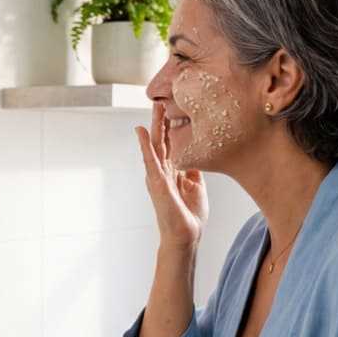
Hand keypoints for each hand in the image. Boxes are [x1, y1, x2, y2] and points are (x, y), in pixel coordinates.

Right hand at [136, 103, 207, 249]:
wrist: (185, 235)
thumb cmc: (189, 216)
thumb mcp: (196, 187)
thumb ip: (193, 170)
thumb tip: (197, 154)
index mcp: (172, 172)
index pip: (171, 144)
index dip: (171, 127)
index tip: (173, 109)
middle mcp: (163, 171)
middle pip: (161, 141)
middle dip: (161, 121)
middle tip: (161, 100)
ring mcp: (158, 176)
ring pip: (154, 145)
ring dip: (153, 125)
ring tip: (154, 106)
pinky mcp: (156, 182)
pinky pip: (149, 159)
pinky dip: (144, 144)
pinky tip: (140, 131)